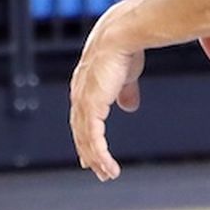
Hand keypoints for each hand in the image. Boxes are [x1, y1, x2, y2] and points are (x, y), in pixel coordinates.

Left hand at [69, 20, 145, 181]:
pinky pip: (94, 139)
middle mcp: (80, 96)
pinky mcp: (91, 108)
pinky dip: (100, 155)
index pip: (83, 116)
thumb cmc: (125, 48)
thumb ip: (125, 91)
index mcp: (86, 87)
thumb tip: (130, 106)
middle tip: (98, 170)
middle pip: (81, 132)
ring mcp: (84, 103)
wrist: (122, 36)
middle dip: (89, 152)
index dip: (87, 135)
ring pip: (86, 140)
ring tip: (107, 174)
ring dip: (96, 159)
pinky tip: (108, 166)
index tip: (91, 151)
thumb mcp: (126, 74)